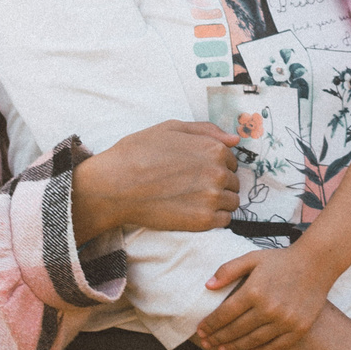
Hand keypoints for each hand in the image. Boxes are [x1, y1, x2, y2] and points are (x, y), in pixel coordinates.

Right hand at [74, 121, 239, 241]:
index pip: (231, 160)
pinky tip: (194, 212)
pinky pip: (224, 220)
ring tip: (193, 200)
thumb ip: (206, 131)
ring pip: (232, 201)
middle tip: (192, 186)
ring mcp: (212, 197)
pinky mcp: (204, 220)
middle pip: (233, 181)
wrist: (116, 185)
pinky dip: (214, 218)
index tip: (197, 171)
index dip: (215, 165)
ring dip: (218, 201)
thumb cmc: (138, 152)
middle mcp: (218, 172)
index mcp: (213, 148)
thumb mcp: (171, 128)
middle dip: (218, 183)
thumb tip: (234, 139)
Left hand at [194, 246, 332, 349]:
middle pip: (236, 330)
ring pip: (253, 341)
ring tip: (223, 349)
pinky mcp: (299, 328)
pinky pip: (276, 346)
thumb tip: (208, 286)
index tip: (200, 330)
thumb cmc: (281, 260)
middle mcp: (268, 309)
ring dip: (235, 347)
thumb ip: (228, 270)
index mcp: (254, 291)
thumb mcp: (252, 258)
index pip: (224, 314)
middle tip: (207, 343)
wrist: (317, 263)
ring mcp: (285, 321)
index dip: (210, 324)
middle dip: (218, 337)